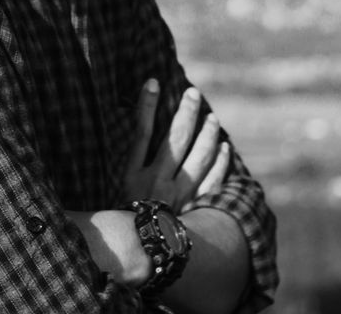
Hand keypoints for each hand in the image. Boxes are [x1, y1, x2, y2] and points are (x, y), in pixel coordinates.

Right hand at [122, 79, 229, 213]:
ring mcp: (179, 197)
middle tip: (193, 93)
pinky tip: (224, 147)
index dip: (147, 105)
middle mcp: (157, 183)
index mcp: (133, 177)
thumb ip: (126, 166)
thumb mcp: (116, 194)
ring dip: (207, 134)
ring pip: (198, 158)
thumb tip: (132, 135)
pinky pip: (213, 182)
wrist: (141, 259)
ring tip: (212, 117)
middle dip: (185, 112)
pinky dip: (220, 163)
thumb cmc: (123, 223)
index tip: (154, 81)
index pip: (142, 132)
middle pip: (176, 139)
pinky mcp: (194, 210)